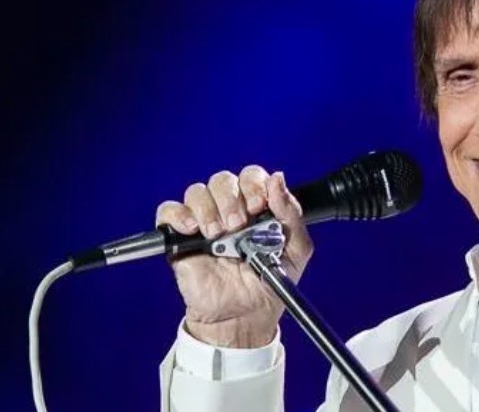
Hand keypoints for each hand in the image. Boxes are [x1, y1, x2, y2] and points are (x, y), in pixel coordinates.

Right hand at [155, 166, 313, 347]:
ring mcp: (204, 223)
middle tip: (238, 225)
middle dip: (232, 198)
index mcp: (257, 208)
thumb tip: (278, 179)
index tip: (259, 205)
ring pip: (197, 191)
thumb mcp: (297, 249)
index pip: (251, 176)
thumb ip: (292, 213)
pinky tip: (193, 230)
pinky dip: (178, 214)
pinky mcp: (180, 239)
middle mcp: (229, 210)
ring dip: (209, 209)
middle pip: (223, 179)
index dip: (254, 184)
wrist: (246, 316)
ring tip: (219, 236)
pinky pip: (168, 211)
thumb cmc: (269, 283)